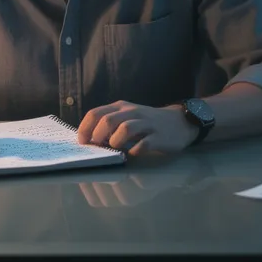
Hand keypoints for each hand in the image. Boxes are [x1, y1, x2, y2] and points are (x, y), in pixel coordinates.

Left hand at [77, 101, 197, 155]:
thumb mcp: (127, 116)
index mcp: (121, 107)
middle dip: (98, 136)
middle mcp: (132, 112)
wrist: (179, 122)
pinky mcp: (159, 136)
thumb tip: (89, 139)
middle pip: (108, 120)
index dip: (85, 128)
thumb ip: (110, 123)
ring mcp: (146, 124)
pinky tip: (133, 154)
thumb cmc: (147, 122)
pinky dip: (135, 151)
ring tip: (115, 149)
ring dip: (115, 142)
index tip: (82, 141)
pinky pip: (144, 144)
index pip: (96, 113)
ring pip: (125, 129)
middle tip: (98, 146)